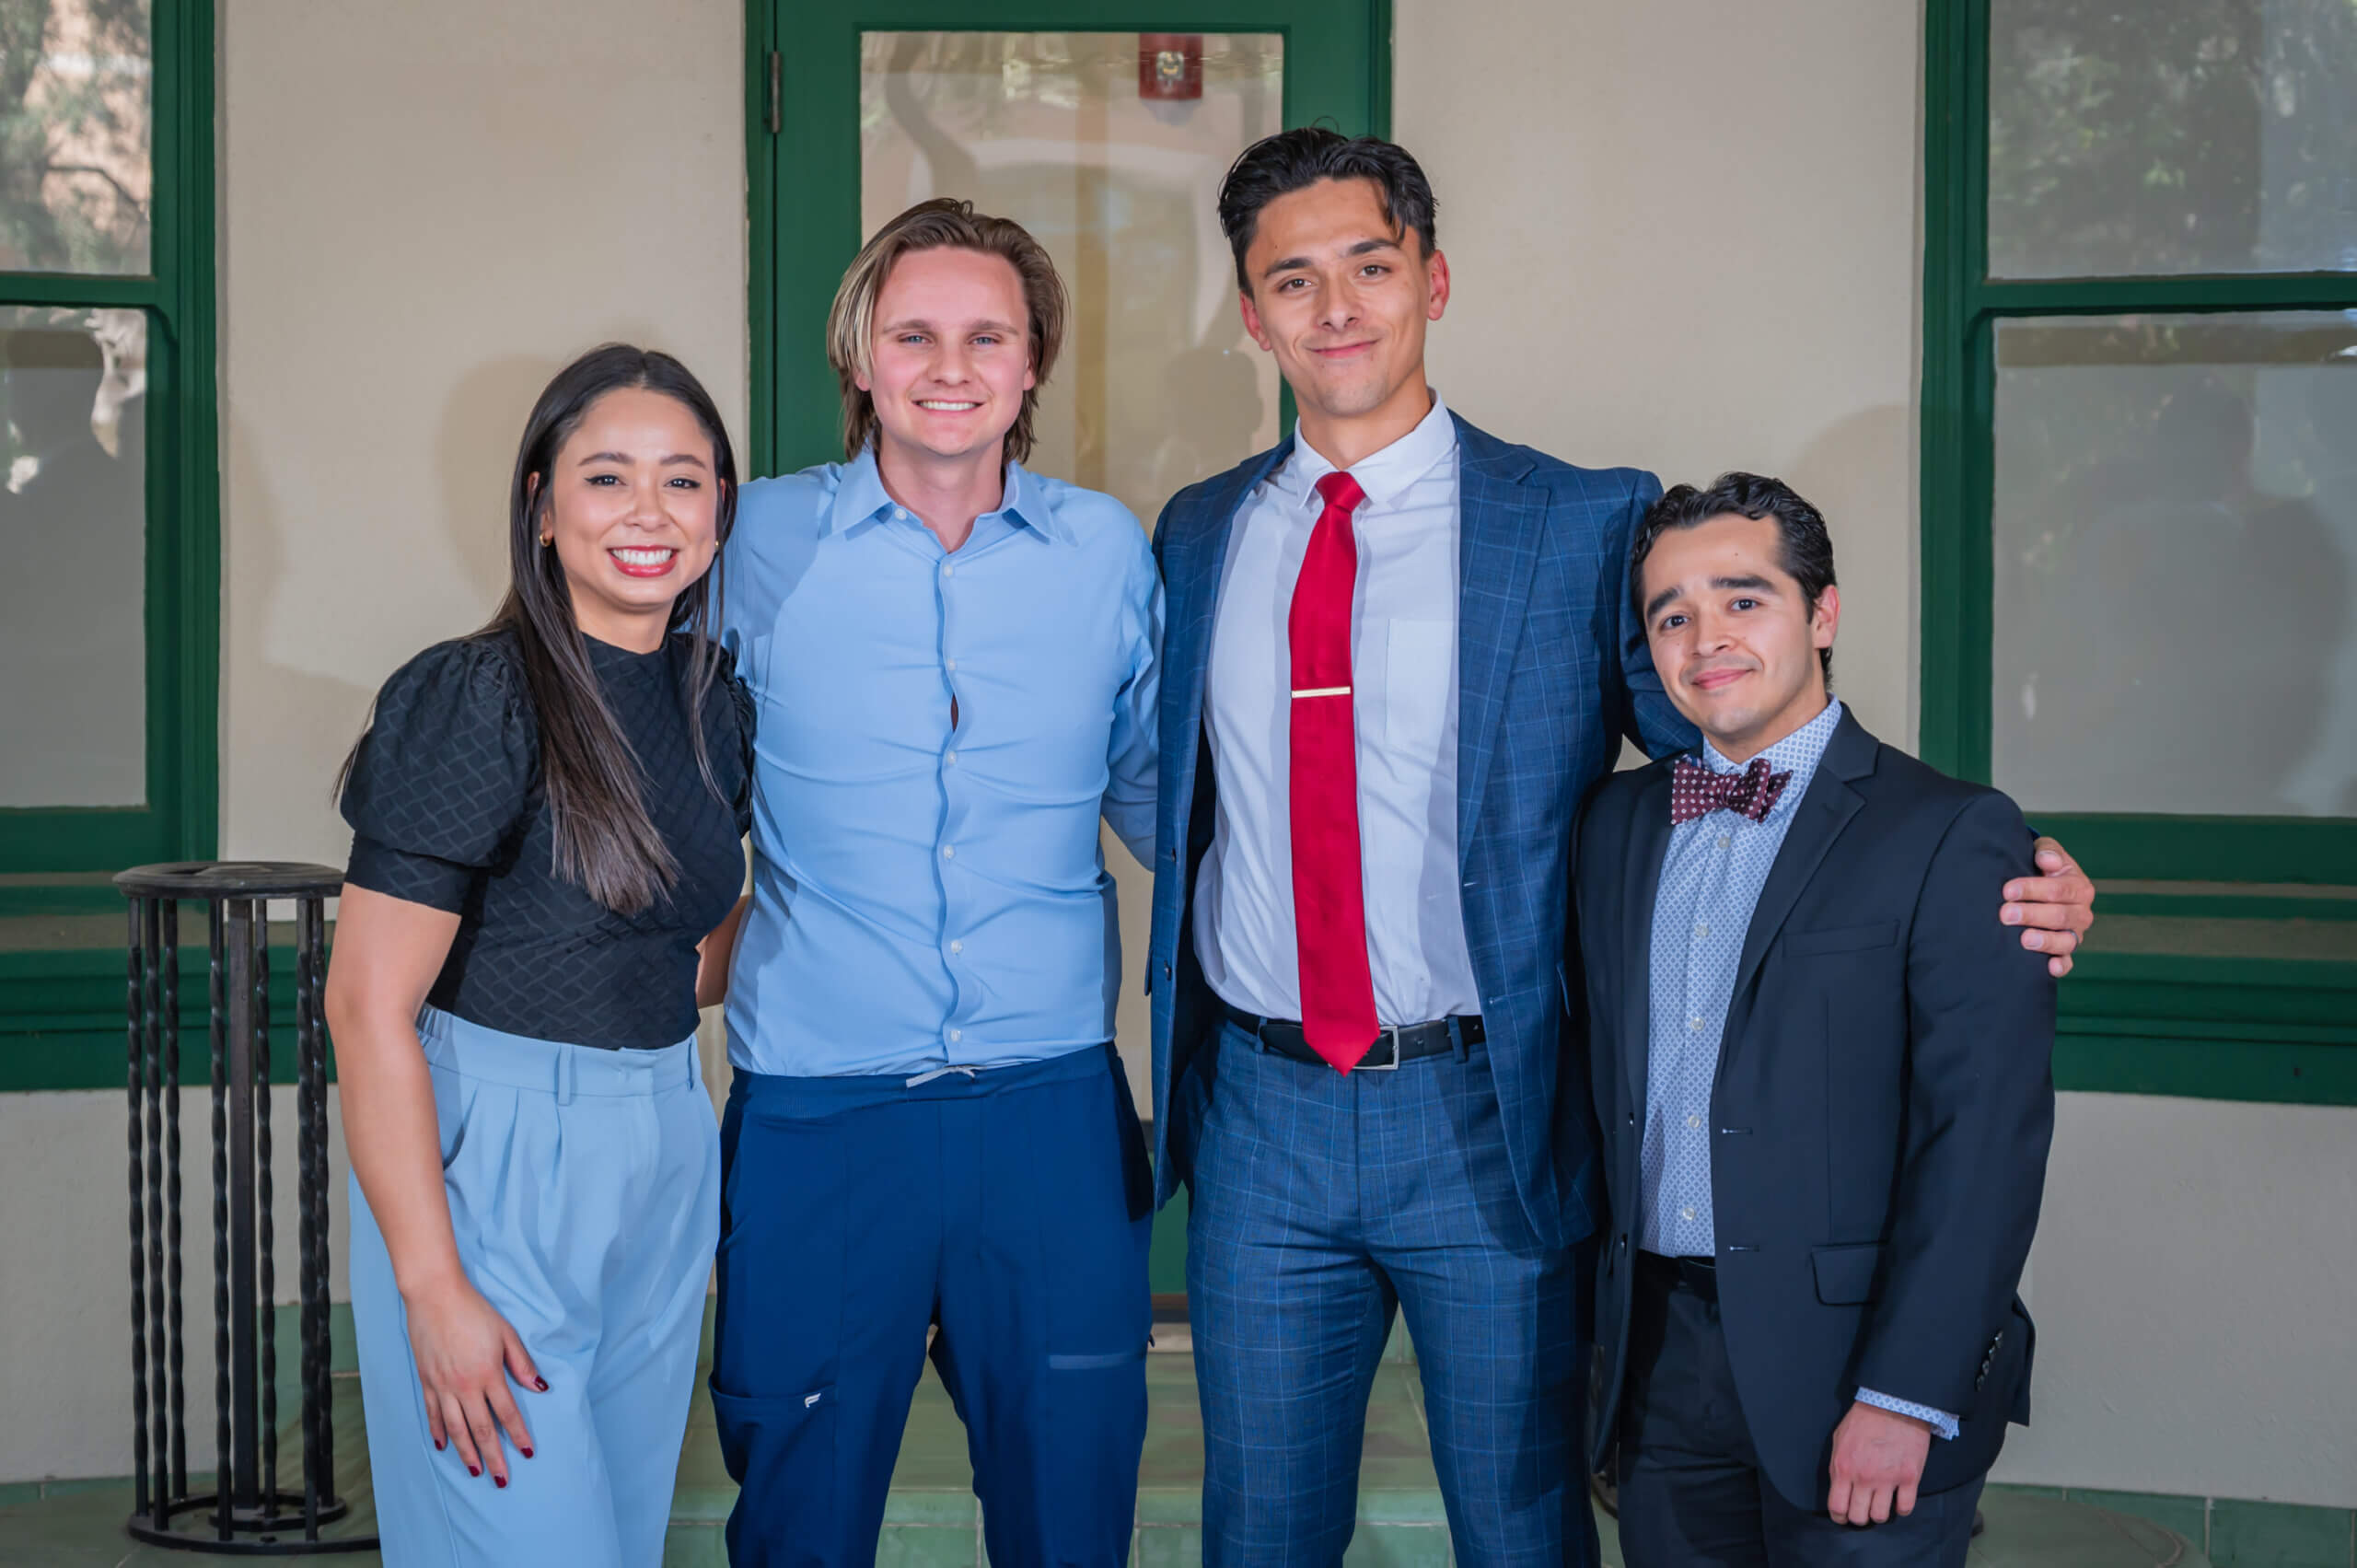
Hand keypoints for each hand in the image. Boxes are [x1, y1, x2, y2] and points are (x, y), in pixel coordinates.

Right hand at [402, 1275, 543, 1485]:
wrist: (434, 1296)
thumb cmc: (474, 1311)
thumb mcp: (506, 1333)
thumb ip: (522, 1363)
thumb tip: (540, 1388)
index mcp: (488, 1374)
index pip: (506, 1413)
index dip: (518, 1435)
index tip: (528, 1452)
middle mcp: (464, 1386)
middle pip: (481, 1429)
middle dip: (493, 1457)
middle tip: (501, 1480)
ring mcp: (442, 1386)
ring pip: (455, 1429)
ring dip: (466, 1453)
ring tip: (475, 1471)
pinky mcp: (426, 1381)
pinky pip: (433, 1414)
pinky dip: (439, 1432)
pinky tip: (443, 1446)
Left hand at [1826, 1400, 1931, 1524]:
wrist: (1893, 1404)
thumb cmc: (1863, 1420)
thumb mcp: (1839, 1439)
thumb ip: (1837, 1466)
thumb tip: (1838, 1488)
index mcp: (1844, 1468)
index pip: (1837, 1507)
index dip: (1839, 1517)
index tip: (1843, 1516)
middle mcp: (1865, 1477)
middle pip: (1859, 1517)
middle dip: (1858, 1517)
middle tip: (1862, 1510)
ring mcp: (1889, 1479)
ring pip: (1881, 1517)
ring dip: (1879, 1514)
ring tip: (1880, 1504)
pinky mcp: (1910, 1477)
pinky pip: (1905, 1508)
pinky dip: (1901, 1508)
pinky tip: (1898, 1499)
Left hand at [2001, 837, 2094, 978]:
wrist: (2042, 885)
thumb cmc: (2042, 867)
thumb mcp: (2046, 853)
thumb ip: (2048, 852)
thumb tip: (2047, 861)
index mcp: (2079, 887)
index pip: (2058, 890)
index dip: (2033, 889)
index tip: (2007, 891)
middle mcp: (2081, 912)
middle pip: (2059, 916)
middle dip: (2031, 915)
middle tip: (2005, 914)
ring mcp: (2074, 933)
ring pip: (2066, 940)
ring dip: (2045, 941)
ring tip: (2024, 940)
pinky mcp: (2065, 950)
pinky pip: (2068, 962)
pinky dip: (2061, 966)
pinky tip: (2050, 968)